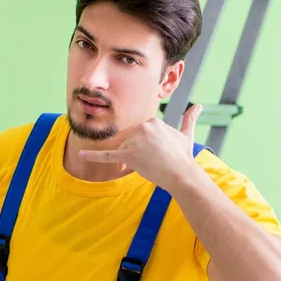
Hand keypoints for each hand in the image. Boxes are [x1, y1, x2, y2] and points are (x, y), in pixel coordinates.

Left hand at [79, 104, 202, 190]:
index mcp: (152, 121)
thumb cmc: (183, 157)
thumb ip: (190, 119)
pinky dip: (93, 156)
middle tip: (154, 161)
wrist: (182, 174)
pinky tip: (81, 155)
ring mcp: (135, 141)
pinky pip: (108, 156)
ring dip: (132, 160)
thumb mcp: (186, 135)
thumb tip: (200, 106)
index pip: (139, 134)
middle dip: (137, 153)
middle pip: (129, 141)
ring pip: (124, 151)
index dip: (144, 146)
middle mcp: (143, 127)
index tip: (155, 154)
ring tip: (150, 165)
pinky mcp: (129, 155)